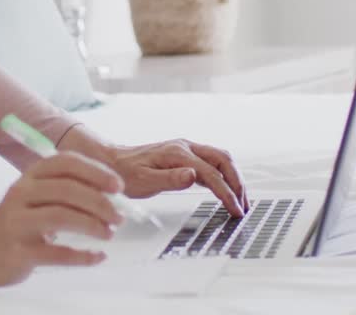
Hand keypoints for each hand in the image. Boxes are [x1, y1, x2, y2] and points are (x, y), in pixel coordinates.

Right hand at [0, 151, 123, 286]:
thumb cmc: (20, 221)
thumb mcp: (37, 196)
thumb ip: (69, 191)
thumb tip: (114, 197)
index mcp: (31, 176)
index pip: (65, 163)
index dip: (95, 171)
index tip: (117, 186)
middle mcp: (22, 193)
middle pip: (67, 190)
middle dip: (100, 202)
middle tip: (119, 217)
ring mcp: (18, 222)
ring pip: (61, 216)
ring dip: (92, 225)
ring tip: (108, 234)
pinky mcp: (18, 251)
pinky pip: (56, 253)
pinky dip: (82, 256)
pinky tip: (97, 257)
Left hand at [105, 139, 248, 216]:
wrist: (112, 162)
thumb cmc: (124, 172)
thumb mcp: (144, 180)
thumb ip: (170, 179)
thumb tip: (194, 176)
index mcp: (177, 152)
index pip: (211, 172)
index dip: (226, 192)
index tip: (234, 209)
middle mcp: (185, 147)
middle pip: (224, 159)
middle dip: (238, 182)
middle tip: (244, 205)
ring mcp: (186, 150)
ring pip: (221, 160)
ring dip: (234, 178)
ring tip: (240, 201)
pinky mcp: (184, 157)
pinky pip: (211, 164)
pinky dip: (223, 177)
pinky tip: (225, 192)